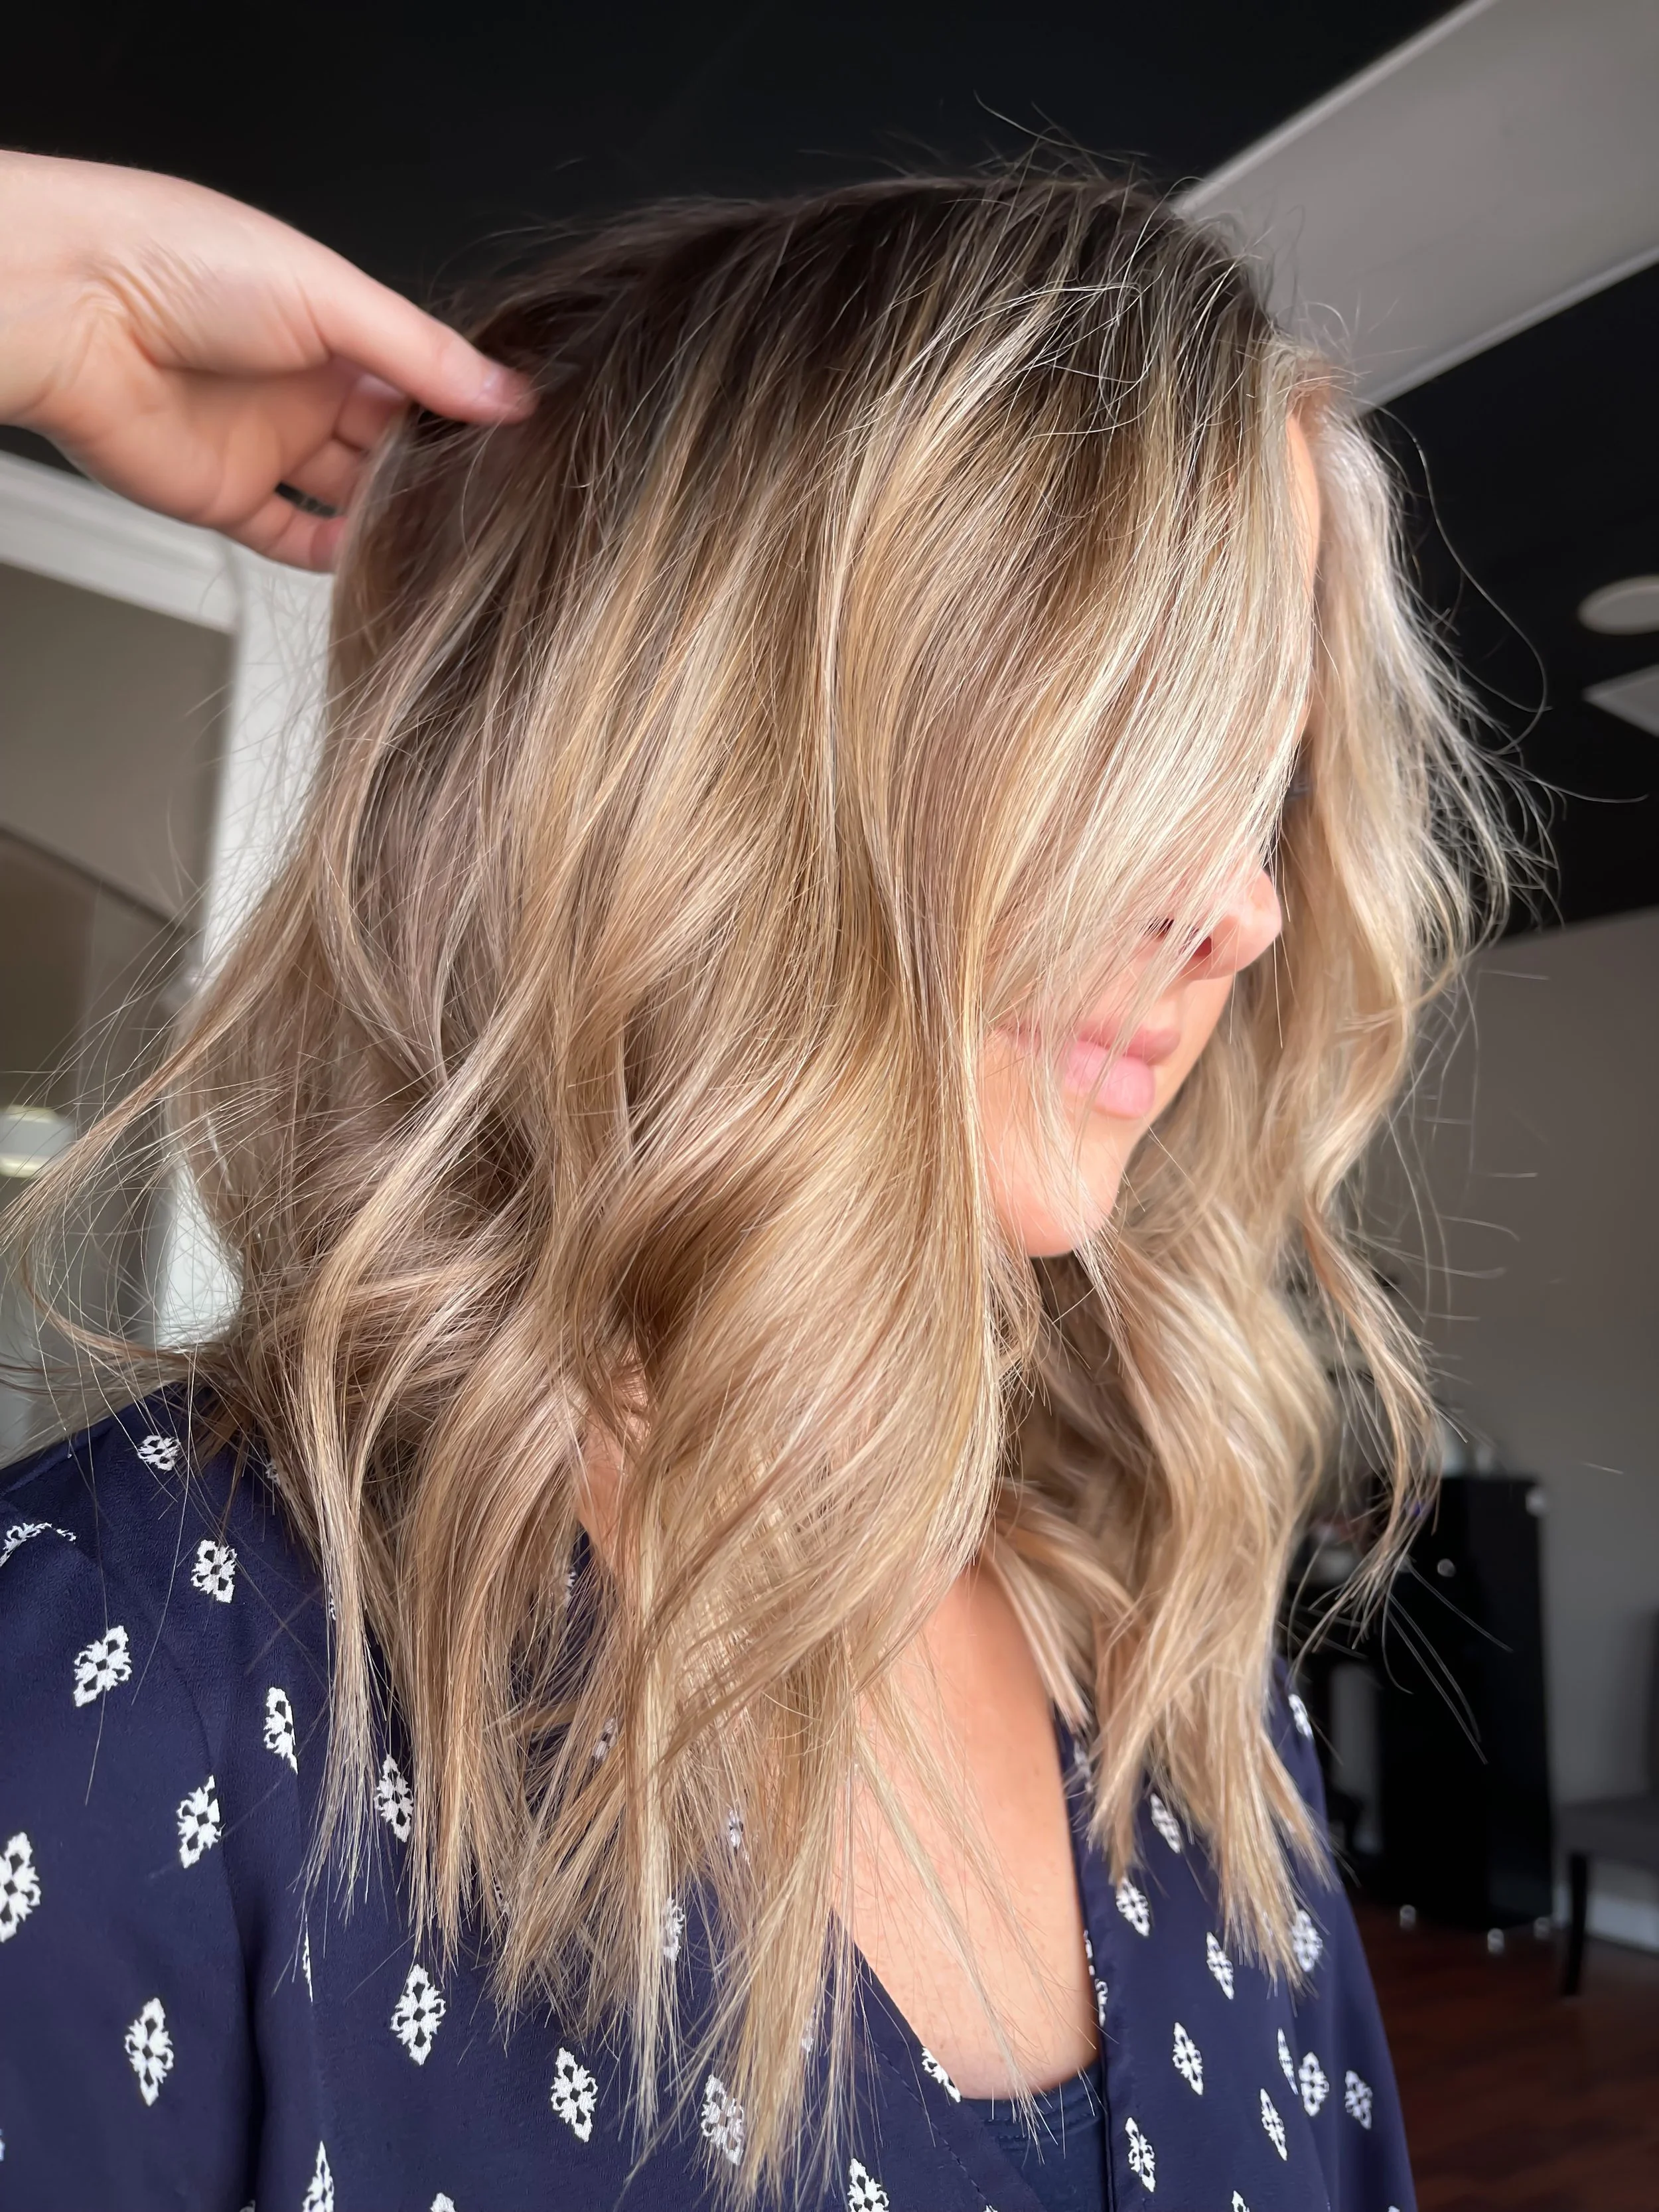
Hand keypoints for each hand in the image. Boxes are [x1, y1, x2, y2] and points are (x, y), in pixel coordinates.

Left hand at [0, 150, 533, 568]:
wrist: (74, 310)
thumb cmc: (180, 264)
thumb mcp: (331, 297)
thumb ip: (422, 356)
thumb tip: (507, 394)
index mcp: (329, 321)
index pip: (416, 377)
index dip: (464, 407)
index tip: (521, 439)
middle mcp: (300, 383)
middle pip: (389, 440)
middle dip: (437, 465)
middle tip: (497, 497)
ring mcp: (266, 443)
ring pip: (350, 494)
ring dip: (395, 515)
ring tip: (451, 535)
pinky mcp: (229, 497)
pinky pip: (294, 538)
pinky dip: (335, 555)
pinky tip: (379, 558)